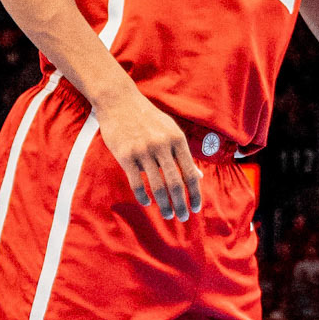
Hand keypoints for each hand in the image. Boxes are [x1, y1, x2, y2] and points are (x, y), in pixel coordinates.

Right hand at [95, 82, 202, 219]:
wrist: (119, 102)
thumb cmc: (148, 118)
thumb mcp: (171, 131)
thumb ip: (183, 154)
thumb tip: (198, 176)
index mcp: (177, 139)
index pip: (190, 172)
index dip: (195, 193)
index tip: (197, 207)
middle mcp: (162, 146)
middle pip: (176, 183)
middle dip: (181, 204)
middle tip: (183, 218)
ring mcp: (144, 151)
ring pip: (157, 186)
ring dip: (164, 205)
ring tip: (167, 215)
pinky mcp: (126, 156)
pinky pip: (136, 183)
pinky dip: (143, 197)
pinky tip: (147, 203)